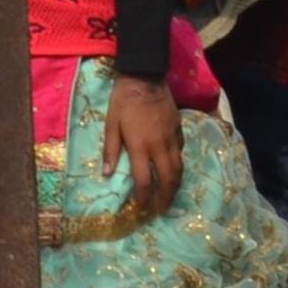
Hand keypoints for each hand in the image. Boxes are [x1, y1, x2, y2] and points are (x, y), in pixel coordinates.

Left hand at [103, 73, 183, 216]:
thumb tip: (107, 174)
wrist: (145, 77)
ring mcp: (172, 138)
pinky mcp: (179, 130)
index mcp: (140, 146)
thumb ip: (110, 150)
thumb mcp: (111, 124)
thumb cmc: (123, 100)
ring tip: (169, 196)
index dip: (144, 198)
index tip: (141, 209)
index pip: (144, 181)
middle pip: (168, 180)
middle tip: (160, 210)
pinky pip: (181, 153)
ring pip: (179, 169)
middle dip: (165, 198)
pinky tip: (172, 169)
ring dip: (175, 186)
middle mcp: (159, 146)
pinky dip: (178, 165)